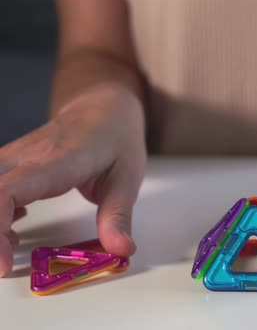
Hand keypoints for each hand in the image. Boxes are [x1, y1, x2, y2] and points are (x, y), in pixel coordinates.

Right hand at [0, 84, 145, 276]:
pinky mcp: (11, 163)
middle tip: (6, 261)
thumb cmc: (116, 139)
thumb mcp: (127, 179)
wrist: (104, 107)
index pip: (5, 193)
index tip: (2, 264)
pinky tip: (13, 225)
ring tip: (14, 243)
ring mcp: (13, 158)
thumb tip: (121, 251)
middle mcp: (24, 157)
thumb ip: (119, 217)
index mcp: (54, 162)